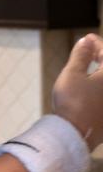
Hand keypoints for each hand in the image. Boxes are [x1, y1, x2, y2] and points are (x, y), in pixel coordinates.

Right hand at [53, 33, 102, 148]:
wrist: (76, 134)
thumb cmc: (73, 101)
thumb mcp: (72, 74)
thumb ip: (80, 56)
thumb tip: (86, 41)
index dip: (97, 43)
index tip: (87, 38)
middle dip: (102, 56)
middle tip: (90, 50)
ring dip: (102, 70)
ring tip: (91, 66)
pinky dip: (100, 85)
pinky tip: (93, 85)